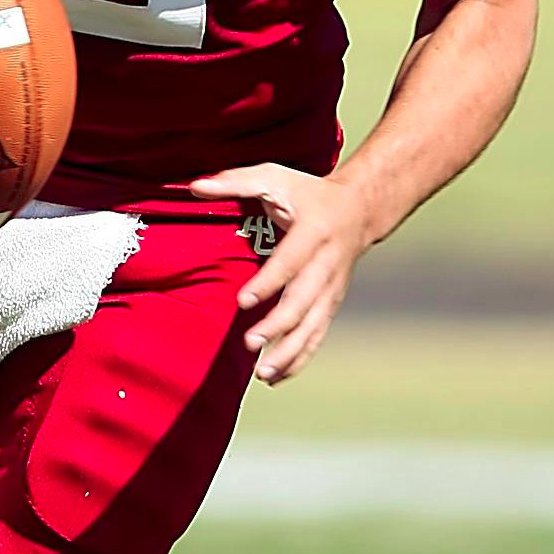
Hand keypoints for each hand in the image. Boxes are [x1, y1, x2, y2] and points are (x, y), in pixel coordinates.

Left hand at [190, 162, 372, 383]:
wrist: (359, 208)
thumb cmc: (308, 191)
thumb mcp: (274, 176)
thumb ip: (234, 180)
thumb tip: (194, 187)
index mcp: (314, 231)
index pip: (291, 261)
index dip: (268, 282)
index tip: (242, 301)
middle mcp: (328, 263)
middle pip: (304, 300)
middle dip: (278, 324)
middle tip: (250, 342)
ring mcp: (333, 287)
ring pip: (313, 325)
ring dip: (290, 351)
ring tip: (263, 372)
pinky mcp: (331, 303)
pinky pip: (317, 335)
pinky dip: (299, 358)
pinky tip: (276, 376)